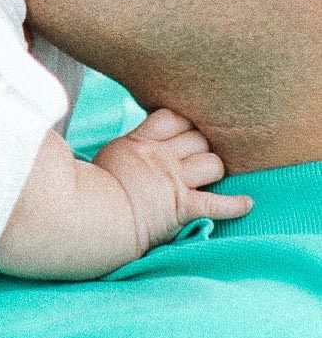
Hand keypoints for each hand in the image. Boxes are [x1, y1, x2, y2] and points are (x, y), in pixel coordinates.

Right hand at [95, 109, 253, 254]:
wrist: (92, 219)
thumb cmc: (90, 192)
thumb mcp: (105, 156)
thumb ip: (126, 146)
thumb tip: (126, 141)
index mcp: (141, 142)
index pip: (173, 118)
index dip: (182, 123)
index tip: (182, 131)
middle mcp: (162, 159)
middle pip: (199, 139)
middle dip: (202, 146)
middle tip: (196, 158)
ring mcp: (174, 183)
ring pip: (213, 164)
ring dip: (215, 170)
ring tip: (211, 177)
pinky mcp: (183, 208)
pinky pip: (218, 204)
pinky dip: (235, 205)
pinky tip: (247, 203)